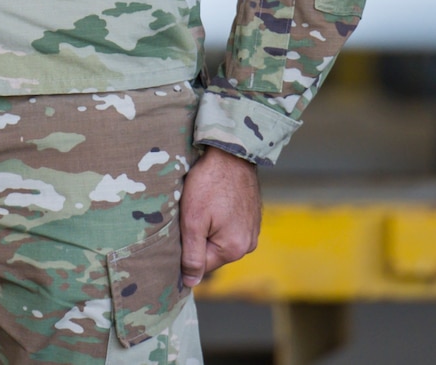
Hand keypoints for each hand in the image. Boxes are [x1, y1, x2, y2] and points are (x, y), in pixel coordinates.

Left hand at [180, 146, 260, 288]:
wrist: (232, 152)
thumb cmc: (209, 183)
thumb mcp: (193, 220)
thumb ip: (192, 255)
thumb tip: (190, 283)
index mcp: (234, 249)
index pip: (200, 265)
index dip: (186, 248)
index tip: (182, 227)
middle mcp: (248, 244)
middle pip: (211, 253)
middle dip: (199, 237)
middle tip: (193, 212)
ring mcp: (253, 230)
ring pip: (220, 240)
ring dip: (209, 227)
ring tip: (205, 204)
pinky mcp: (252, 217)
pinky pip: (230, 227)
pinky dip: (219, 218)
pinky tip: (215, 201)